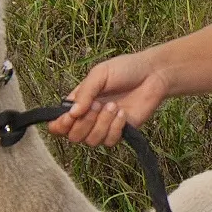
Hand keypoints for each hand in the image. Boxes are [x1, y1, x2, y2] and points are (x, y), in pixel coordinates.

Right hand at [48, 52, 168, 146]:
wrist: (153, 74)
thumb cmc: (125, 69)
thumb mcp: (99, 74)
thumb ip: (84, 93)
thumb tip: (71, 114)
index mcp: (78, 102)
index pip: (58, 124)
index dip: (60, 125)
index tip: (71, 116)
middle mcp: (88, 117)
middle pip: (74, 137)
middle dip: (85, 122)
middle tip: (98, 104)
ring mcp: (104, 126)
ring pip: (92, 141)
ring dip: (102, 124)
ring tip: (114, 106)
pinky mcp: (120, 132)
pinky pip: (110, 141)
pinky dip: (116, 127)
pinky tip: (123, 113)